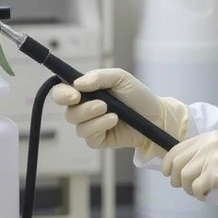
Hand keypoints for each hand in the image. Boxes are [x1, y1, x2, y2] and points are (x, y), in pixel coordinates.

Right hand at [50, 68, 187, 155]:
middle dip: (83, 109)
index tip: (74, 95)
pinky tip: (114, 121)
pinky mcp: (98, 139)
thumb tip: (77, 83)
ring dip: (95, 118)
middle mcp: (85, 108)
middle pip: (68, 112)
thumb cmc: (137, 95)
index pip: (61, 92)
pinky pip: (89, 138)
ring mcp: (91, 125)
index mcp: (86, 90)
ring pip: (78, 126)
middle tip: (102, 104)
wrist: (155, 116)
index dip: (61, 94)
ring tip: (114, 113)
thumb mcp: (121, 78)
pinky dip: (100, 128)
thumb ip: (99, 77)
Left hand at [161, 130, 217, 210]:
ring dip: (189, 188)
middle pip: (177, 162)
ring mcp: (215, 156)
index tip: (169, 174)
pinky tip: (210, 194)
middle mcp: (210, 143)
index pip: (177, 148)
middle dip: (177, 179)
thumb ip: (205, 154)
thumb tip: (180, 167)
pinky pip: (197, 187)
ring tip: (202, 191)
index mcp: (210, 136)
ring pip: (184, 176)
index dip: (168, 163)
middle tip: (187, 187)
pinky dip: (200, 194)